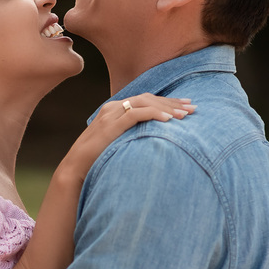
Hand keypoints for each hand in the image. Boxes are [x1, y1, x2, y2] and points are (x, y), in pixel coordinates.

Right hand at [59, 93, 194, 181]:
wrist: (75, 170)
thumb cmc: (96, 161)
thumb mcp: (116, 143)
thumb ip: (130, 136)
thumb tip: (152, 140)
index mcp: (114, 110)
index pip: (145, 100)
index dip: (166, 102)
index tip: (185, 106)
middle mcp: (112, 108)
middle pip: (148, 98)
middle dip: (172, 102)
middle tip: (193, 108)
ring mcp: (110, 115)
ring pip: (144, 102)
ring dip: (167, 108)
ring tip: (185, 115)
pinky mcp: (110, 125)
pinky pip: (136, 114)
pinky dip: (154, 114)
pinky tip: (169, 120)